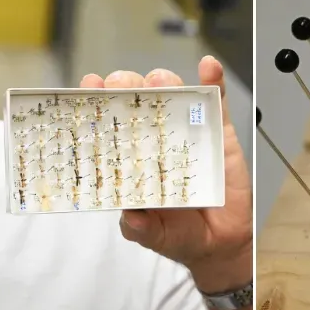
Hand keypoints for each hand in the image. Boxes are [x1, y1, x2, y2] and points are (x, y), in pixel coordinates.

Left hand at [81, 56, 252, 293]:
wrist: (221, 243)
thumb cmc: (180, 234)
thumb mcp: (155, 236)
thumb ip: (141, 229)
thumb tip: (130, 218)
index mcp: (131, 159)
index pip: (109, 124)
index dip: (96, 103)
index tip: (88, 87)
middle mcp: (155, 139)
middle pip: (137, 101)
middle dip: (126, 86)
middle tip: (122, 85)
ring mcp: (187, 131)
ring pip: (173, 94)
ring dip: (164, 81)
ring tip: (160, 80)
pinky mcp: (218, 131)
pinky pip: (216, 101)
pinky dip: (213, 81)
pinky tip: (209, 67)